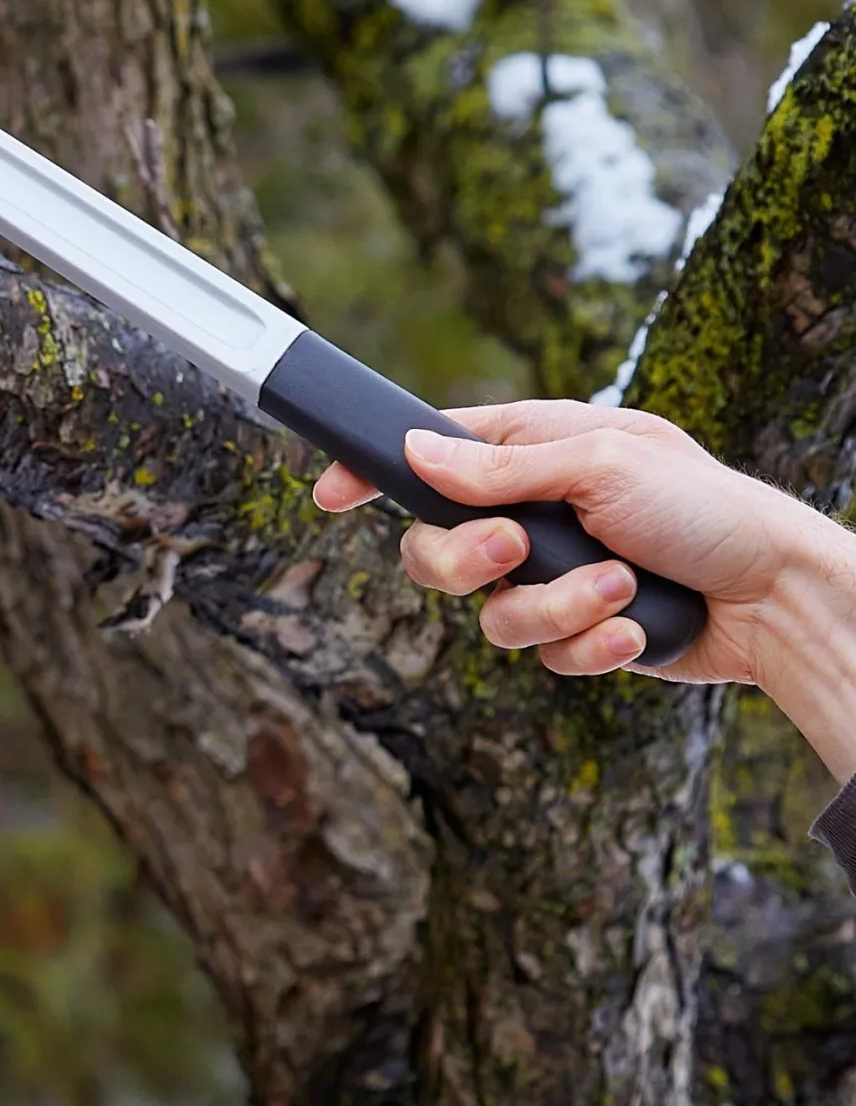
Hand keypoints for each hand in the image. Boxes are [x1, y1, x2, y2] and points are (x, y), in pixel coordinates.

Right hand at [314, 400, 855, 778]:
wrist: (775, 599)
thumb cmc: (703, 508)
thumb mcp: (603, 465)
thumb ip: (501, 470)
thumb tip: (414, 453)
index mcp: (534, 450)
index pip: (431, 453)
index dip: (374, 471)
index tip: (330, 493)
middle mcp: (531, 513)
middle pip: (432, 550)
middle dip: (464, 561)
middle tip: (514, 551)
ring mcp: (551, 576)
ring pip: (489, 615)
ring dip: (556, 607)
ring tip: (620, 588)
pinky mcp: (577, 632)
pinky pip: (542, 654)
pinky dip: (591, 646)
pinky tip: (636, 631)